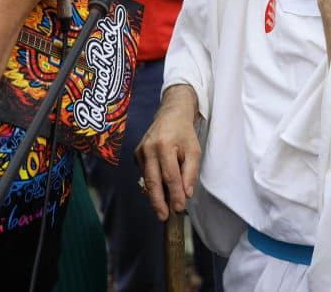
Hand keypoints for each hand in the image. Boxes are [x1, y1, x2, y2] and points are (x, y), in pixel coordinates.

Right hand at [135, 85, 201, 219]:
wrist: (170, 114)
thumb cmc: (184, 133)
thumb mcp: (194, 150)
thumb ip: (190, 172)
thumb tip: (186, 193)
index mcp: (164, 145)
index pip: (170, 176)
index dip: (175, 194)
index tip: (179, 208)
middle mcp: (148, 148)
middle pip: (153, 181)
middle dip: (158, 202)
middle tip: (164, 217)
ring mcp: (140, 151)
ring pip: (147, 180)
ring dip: (155, 195)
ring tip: (163, 209)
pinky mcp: (136, 154)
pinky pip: (145, 174)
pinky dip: (152, 185)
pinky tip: (159, 193)